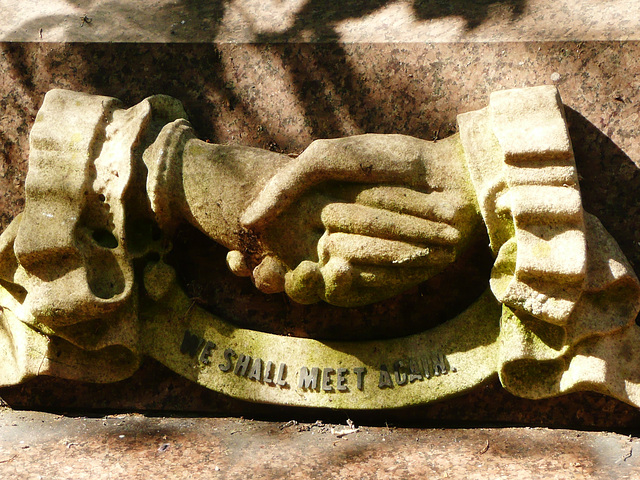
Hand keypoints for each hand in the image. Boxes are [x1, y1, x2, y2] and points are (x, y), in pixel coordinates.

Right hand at [227, 134, 481, 305]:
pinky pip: (357, 294)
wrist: (443, 174)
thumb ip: (286, 185)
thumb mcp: (326, 160)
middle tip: (263, 271)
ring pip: (317, 292)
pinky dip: (344, 285)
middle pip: (287, 280)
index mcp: (309, 223)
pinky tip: (336, 272)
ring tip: (301, 271)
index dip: (244, 262)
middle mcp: (327, 251)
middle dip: (270, 279)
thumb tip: (247, 219)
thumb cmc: (387, 160)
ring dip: (301, 288)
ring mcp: (355, 269)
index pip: (267, 251)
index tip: (233, 257)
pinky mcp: (382, 283)